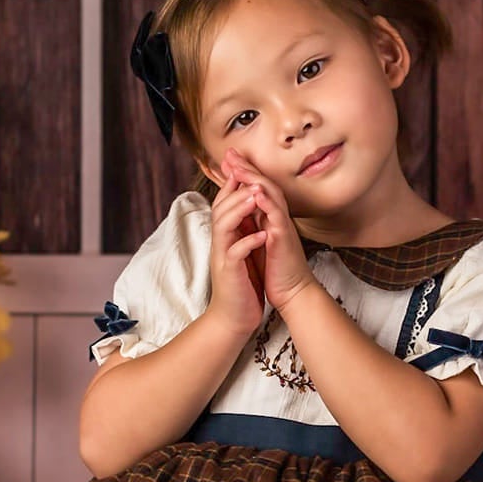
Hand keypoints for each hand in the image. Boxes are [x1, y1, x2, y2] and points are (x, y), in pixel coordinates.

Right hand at [205, 164, 269, 338]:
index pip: (224, 203)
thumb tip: (249, 207)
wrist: (234, 316)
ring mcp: (222, 257)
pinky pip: (235, 252)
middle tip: (248, 174)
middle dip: (234, 190)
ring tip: (255, 197)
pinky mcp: (229, 272)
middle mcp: (220, 243)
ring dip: (239, 210)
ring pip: (224, 226)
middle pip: (221, 208)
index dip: (232, 184)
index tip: (242, 164)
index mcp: (225, 236)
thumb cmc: (242, 283)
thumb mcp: (242, 250)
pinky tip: (262, 235)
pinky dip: (248, 242)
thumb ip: (243, 229)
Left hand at [223, 146, 317, 314]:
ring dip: (255, 179)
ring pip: (271, 196)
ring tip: (240, 166)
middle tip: (231, 153)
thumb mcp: (262, 242)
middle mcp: (277, 219)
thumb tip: (245, 212)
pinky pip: (276, 217)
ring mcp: (282, 227)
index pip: (256, 189)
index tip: (228, 160)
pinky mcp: (283, 240)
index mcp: (269, 219)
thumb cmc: (277, 271)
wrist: (293, 293)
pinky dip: (266, 203)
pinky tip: (256, 192)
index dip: (243, 173)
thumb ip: (256, 225)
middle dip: (247, 168)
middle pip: (263, 185)